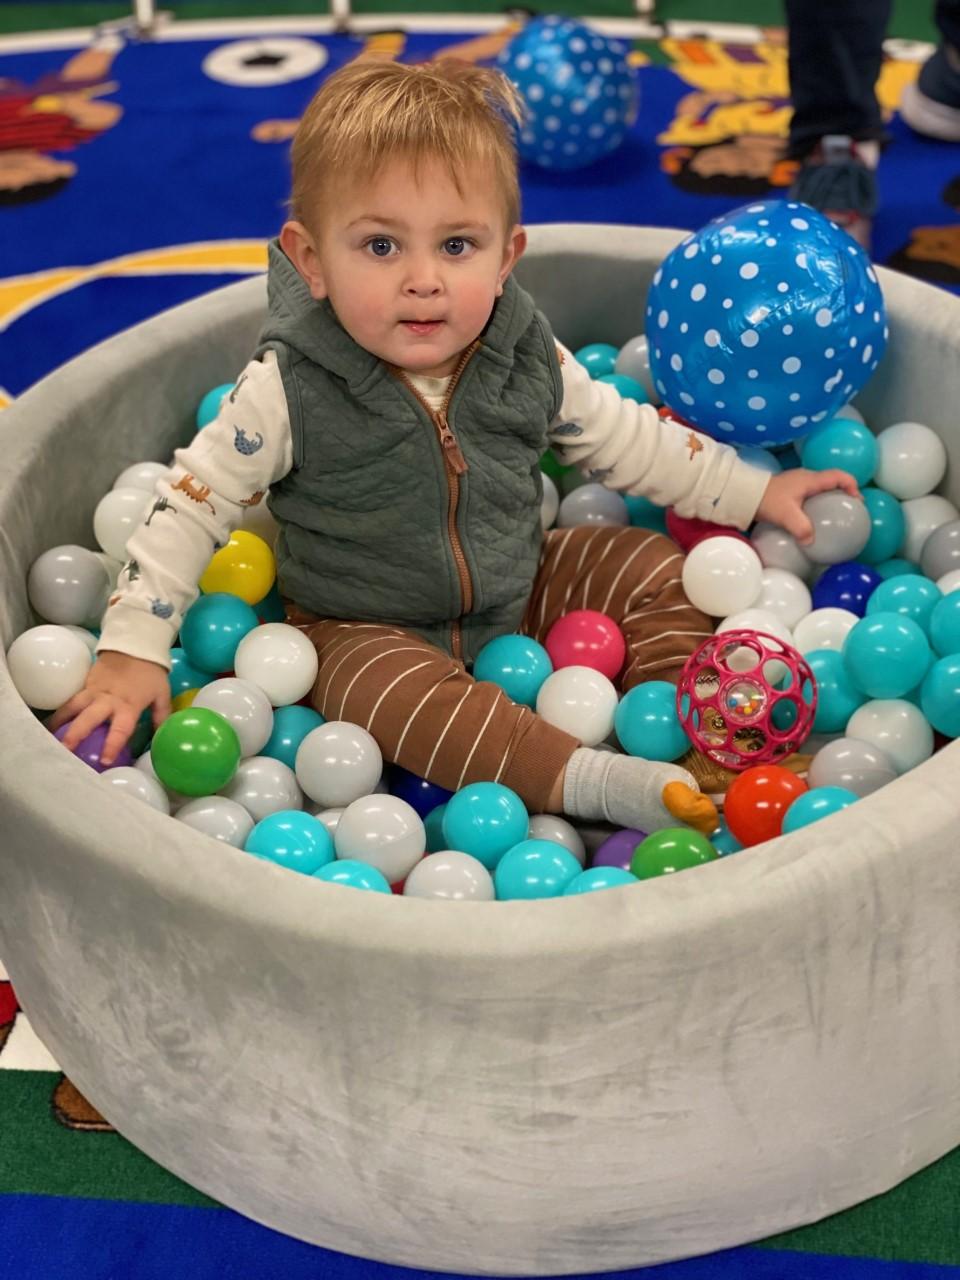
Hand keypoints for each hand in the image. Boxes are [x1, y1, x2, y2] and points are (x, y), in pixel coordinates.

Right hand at [48, 650, 171, 766]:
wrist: (135, 644)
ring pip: (73, 707)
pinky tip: (52, 723)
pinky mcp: (86, 684)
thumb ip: (160, 717)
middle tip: (64, 750)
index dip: (112, 745)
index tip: (105, 761)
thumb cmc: (151, 672)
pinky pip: (72, 699)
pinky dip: (62, 711)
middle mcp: (108, 700)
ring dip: (60, 722)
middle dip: (75, 734)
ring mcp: (94, 690)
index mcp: (129, 705)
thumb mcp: (162, 694)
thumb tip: (159, 738)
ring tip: (48, 737)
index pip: (120, 729)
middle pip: (88, 718)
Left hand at [755, 468, 860, 545]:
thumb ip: (801, 527)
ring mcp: (797, 484)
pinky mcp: (788, 491)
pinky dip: (816, 504)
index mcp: (810, 479)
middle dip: (844, 494)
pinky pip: (809, 496)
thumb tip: (811, 542)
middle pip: (832, 481)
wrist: (743, 494)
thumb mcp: (785, 515)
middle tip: (849, 510)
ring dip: (829, 499)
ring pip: (820, 489)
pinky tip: (813, 519)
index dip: (852, 486)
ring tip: (833, 516)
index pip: (839, 476)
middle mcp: (806, 478)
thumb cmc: (766, 500)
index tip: (857, 501)